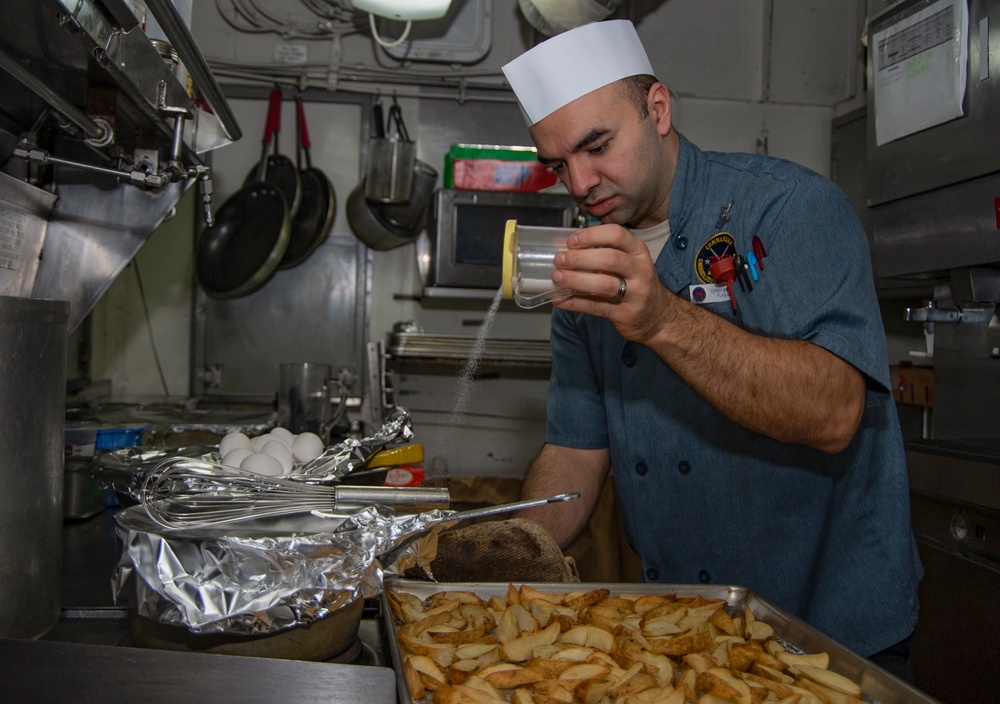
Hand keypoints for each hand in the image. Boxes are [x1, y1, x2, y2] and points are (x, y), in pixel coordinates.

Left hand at [551, 224, 676, 342]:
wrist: (659, 316)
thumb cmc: (637, 284)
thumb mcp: (629, 263)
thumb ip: (602, 253)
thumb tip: (564, 248)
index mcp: (638, 251)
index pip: (616, 234)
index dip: (591, 236)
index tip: (571, 241)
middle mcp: (640, 270)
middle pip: (609, 259)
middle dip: (580, 258)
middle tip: (559, 260)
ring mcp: (636, 293)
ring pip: (604, 284)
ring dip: (576, 280)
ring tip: (558, 278)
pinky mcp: (626, 314)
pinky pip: (597, 307)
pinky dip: (575, 303)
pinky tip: (560, 299)